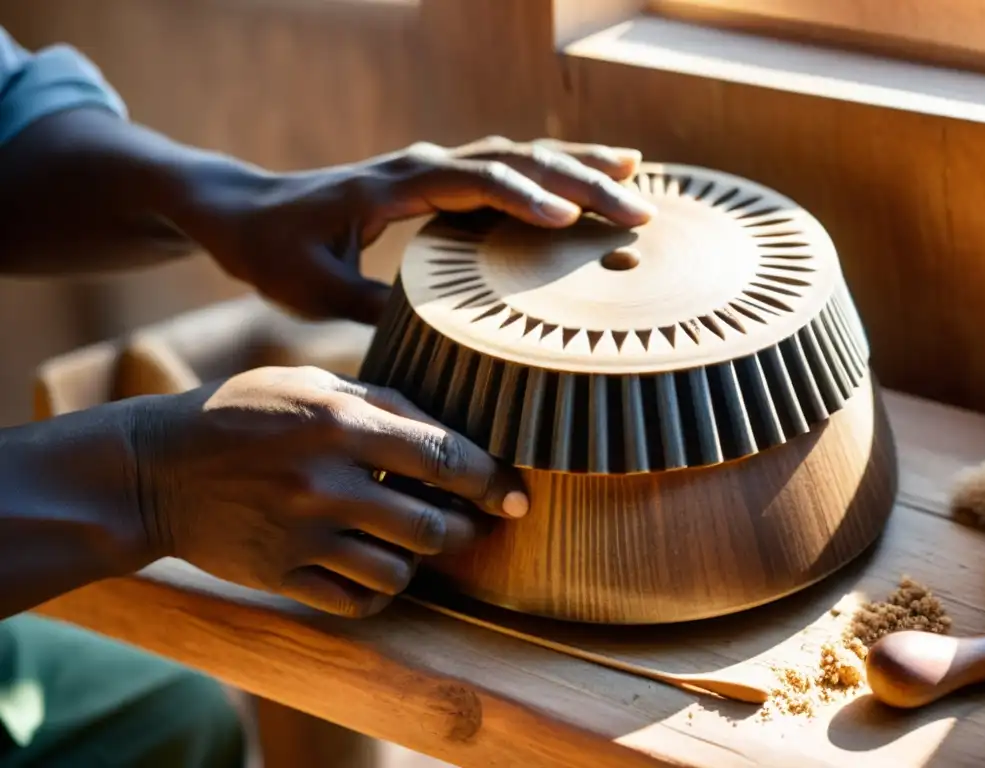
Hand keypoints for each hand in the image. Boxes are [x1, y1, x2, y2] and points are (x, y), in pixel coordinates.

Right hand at [131, 365, 526, 617]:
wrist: (155, 470)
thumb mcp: (308, 384)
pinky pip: (354, 602)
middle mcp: (328, 484)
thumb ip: (380, 402)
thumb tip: (447, 430)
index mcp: (340, 425)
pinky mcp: (280, 576)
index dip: (491, 480)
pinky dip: (377, 594)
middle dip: (465, 529)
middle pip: (431, 527)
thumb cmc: (241, 413)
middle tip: (470, 525)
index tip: (517, 496)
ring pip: (398, 574)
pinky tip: (374, 572)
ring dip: (418, 563)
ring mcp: (303, 536)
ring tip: (413, 545)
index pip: (443, 458)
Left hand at [178, 136, 654, 322]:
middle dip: (579, 181)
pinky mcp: (438, 182)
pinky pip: (505, 169)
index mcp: (392, 187)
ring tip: (637, 178)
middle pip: (513, 160)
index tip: (569, 220)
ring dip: (577, 166)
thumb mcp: (312, 291)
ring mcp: (433, 169)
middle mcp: (421, 166)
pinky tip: (586, 183)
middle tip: (638, 209)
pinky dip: (551, 173)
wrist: (246, 212)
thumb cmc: (274, 252)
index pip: (473, 183)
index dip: (524, 197)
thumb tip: (434, 337)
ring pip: (517, 155)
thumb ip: (369, 308)